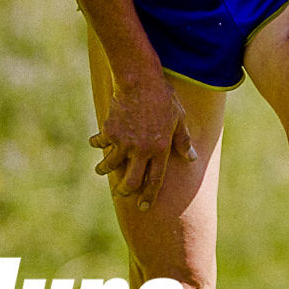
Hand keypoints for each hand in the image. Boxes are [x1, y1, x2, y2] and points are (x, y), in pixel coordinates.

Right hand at [88, 75, 196, 211]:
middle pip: (130, 181)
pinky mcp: (109, 131)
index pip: (155, 180)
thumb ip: (183, 140)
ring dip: (104, 169)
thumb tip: (192, 158)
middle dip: (124, 190)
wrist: (140, 81)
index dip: (149, 196)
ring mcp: (124, 142)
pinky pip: (100, 143)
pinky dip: (97, 143)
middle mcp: (141, 150)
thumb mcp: (179, 118)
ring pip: (110, 166)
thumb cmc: (163, 98)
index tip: (144, 207)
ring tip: (101, 169)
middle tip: (121, 192)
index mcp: (160, 149)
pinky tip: (96, 142)